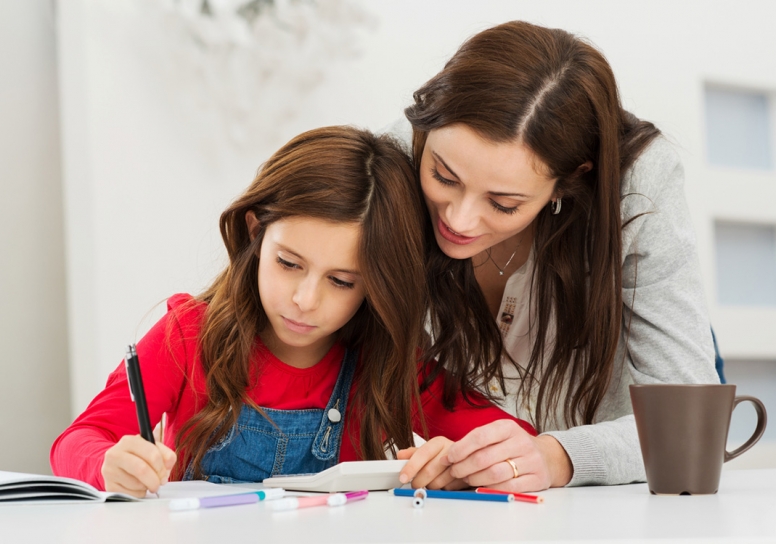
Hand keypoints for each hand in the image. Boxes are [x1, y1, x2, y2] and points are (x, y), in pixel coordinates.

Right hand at [101, 435, 176, 496]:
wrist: (117, 464)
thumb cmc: (138, 456)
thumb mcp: (153, 448)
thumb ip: (166, 455)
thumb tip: (168, 466)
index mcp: (128, 441)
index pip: (152, 454)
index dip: (162, 466)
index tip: (165, 472)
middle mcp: (115, 454)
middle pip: (142, 470)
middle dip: (155, 479)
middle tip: (160, 483)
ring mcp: (109, 471)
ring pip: (137, 484)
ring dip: (147, 486)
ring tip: (146, 481)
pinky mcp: (109, 486)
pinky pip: (130, 495)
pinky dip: (139, 493)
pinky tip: (137, 486)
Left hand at [396, 436, 467, 489]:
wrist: (466, 458)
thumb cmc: (443, 455)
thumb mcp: (427, 451)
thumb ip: (413, 453)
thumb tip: (400, 455)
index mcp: (439, 442)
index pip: (423, 454)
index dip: (411, 467)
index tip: (403, 477)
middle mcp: (451, 450)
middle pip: (429, 471)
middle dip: (419, 481)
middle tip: (415, 483)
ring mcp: (461, 464)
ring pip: (439, 482)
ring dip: (431, 486)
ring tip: (431, 481)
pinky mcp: (467, 477)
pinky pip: (449, 489)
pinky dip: (443, 489)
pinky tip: (444, 482)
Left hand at [445, 420, 572, 491]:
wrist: (546, 456)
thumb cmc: (513, 446)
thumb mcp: (498, 435)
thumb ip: (477, 442)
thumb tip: (448, 456)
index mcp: (508, 427)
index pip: (480, 436)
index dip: (461, 448)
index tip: (448, 457)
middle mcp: (521, 442)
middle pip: (484, 458)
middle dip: (464, 467)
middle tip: (454, 471)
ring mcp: (531, 461)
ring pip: (495, 474)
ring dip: (475, 479)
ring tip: (467, 479)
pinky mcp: (537, 479)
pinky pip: (508, 487)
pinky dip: (491, 488)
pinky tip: (482, 486)